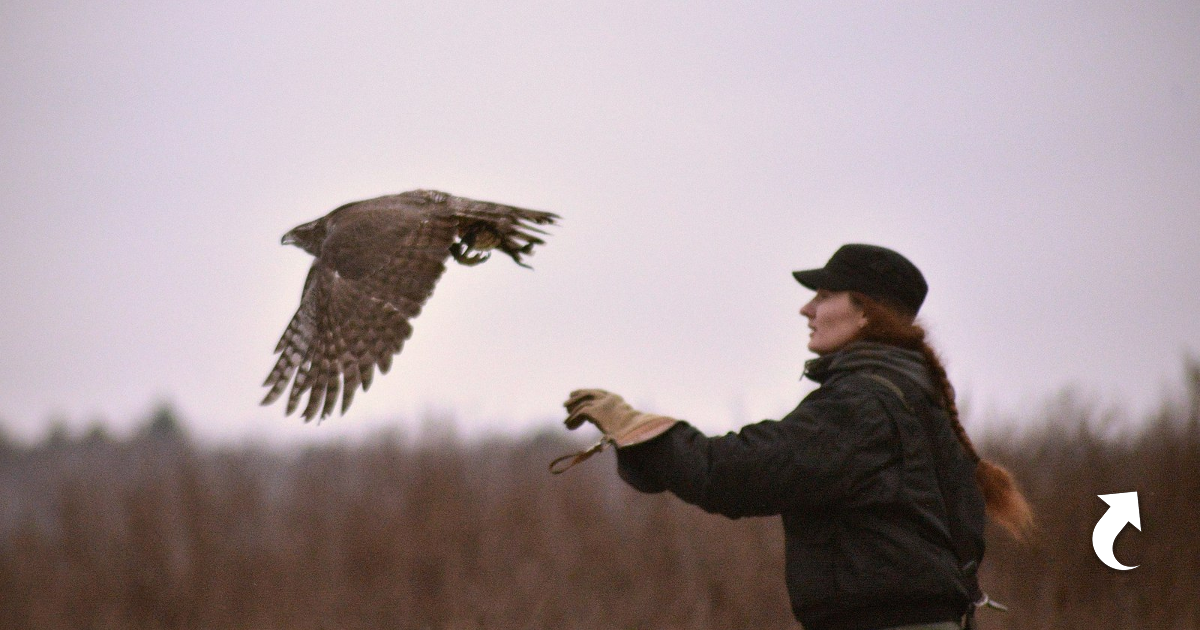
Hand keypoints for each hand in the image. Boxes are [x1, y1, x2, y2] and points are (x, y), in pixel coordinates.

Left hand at [562, 389, 677, 446]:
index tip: (577, 394)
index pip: (600, 393)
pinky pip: (579, 413)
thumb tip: (609, 436)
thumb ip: (614, 424)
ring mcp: (601, 403)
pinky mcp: (594, 411)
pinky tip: (569, 427)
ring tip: (566, 420)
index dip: (588, 393)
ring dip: (572, 411)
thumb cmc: (634, 434)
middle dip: (576, 397)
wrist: (635, 432)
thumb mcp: (625, 425)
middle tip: (566, 404)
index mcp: (616, 399)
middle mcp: (608, 398)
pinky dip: (573, 420)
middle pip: (588, 394)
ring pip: (582, 404)